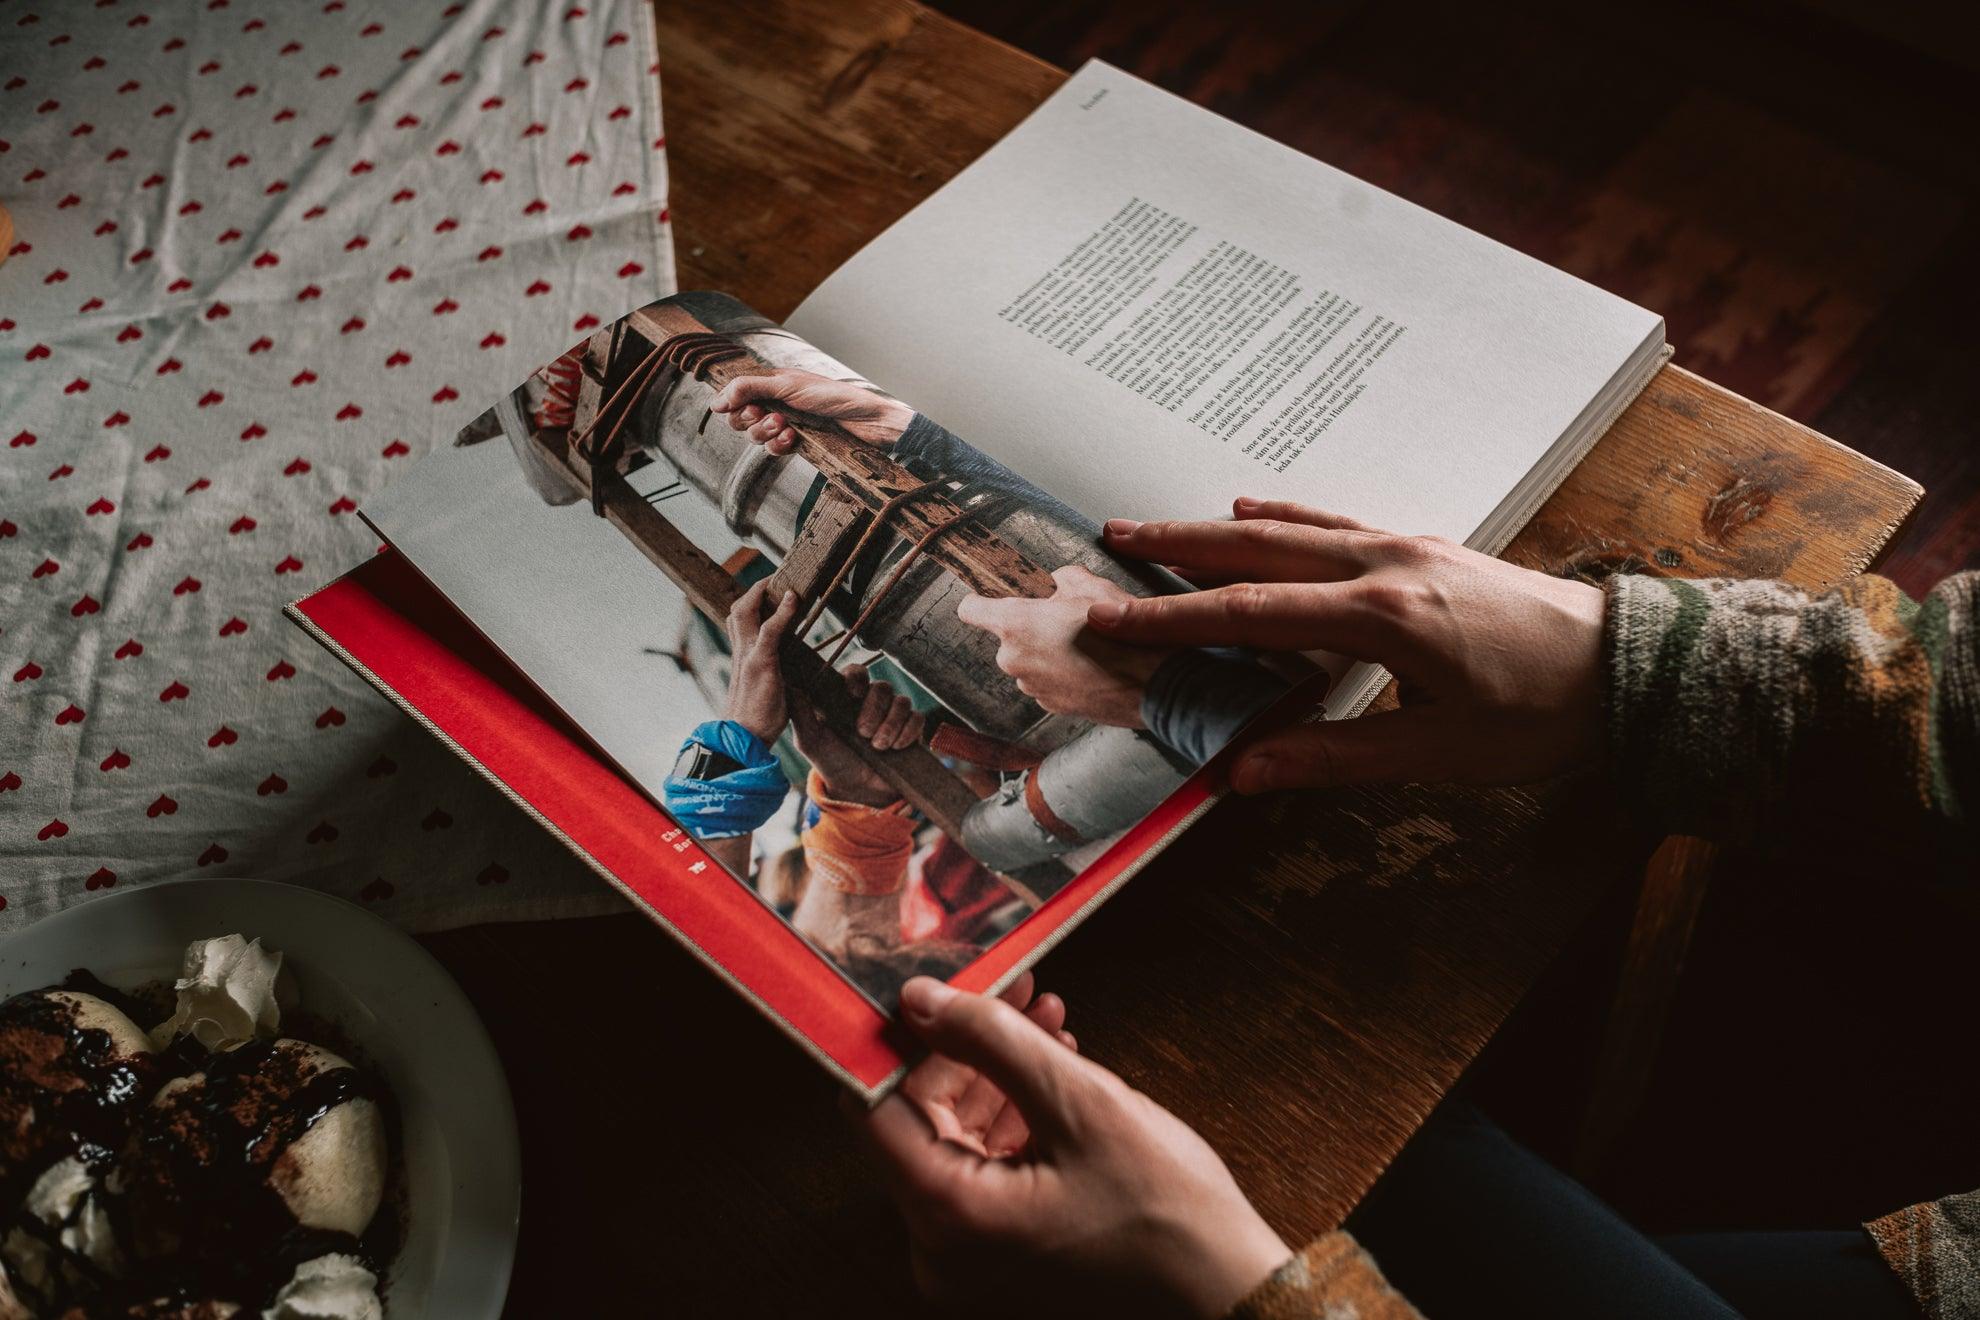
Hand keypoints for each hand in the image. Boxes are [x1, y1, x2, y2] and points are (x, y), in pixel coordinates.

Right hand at [710, 367, 914, 453]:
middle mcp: (775, 402)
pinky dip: (780, 445)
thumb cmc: (833, 396)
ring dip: (766, 433)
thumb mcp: (787, 386)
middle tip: (771, 416)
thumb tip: (715, 401)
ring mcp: (785, 423)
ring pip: (755, 436)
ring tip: (787, 426)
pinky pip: (773, 450)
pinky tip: (794, 439)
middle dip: (751, 420)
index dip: (733, 405)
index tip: (745, 407)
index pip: (736, 396)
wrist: (866, 422)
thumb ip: (749, 389)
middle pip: (740, 419)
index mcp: (771, 383)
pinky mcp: (796, 442)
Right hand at [722, 580, 800, 743]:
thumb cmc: (757, 721)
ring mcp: (748, 655)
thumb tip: (791, 676)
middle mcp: (741, 652)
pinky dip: (782, 611)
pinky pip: (770, 629)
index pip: (739, 621)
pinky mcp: (760, 663)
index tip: (769, 593)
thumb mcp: (766, 691)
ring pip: (746, 610)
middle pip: (738, 609)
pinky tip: (793, 599)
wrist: (743, 739)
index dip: (751, 603)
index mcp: (742, 658)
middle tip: (776, 580)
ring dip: (764, 592)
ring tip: (784, 583)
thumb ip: (773, 676)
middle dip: (755, 590)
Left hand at [789, 665, 925, 806]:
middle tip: (864, 733)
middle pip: (882, 687)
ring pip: (901, 702)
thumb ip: (800, 713)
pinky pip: (917, 718)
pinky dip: (908, 731)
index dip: (858, 678)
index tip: (853, 694)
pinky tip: (896, 746)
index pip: (857, 672)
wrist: (856, 790)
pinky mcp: (911, 728)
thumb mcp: (810, 740)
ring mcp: (893, 714)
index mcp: (848, 697)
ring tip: (879, 746)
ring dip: (891, 724)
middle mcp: (872, 701)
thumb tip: (790, 686)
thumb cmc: (831, 761)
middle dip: (874, 710)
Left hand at [851, 976, 1289, 1318]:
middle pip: (917, 1119)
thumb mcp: (1078, 1101)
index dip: (902, 1039)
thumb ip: (990, 1040)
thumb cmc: (1163, 1209)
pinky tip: (1052, 1066)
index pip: (875, 1108)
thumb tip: (919, 998)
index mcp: (948, 1215)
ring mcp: (967, 1253)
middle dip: (964, 1046)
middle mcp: (940, 1246)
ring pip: (954, 1135)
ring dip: (994, 1071)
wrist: (1223, 1284)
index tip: (934, 987)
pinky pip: (982, 1164)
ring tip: (1044, 1018)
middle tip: (1012, 990)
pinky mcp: (997, 1248)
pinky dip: (1011, 1113)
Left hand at [956, 567, 1171, 728]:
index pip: (971, 609)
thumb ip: (1064, 577)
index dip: (978, 600)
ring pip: (1030, 661)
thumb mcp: (1093, 586)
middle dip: (1031, 627)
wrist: (1150, 684)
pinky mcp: (1051, 706)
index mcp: (1015, 624)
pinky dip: (1062, 673)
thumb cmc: (1120, 632)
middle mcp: (1014, 659)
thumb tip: (1059, 579)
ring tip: (1085, 644)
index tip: (985, 598)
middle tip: (1065, 619)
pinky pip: (1048, 681)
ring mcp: (1032, 687)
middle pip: (1008, 637)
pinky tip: (1091, 665)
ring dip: (1047, 652)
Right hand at [1088, 497, 1605, 791]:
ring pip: (1289, 530)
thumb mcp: (1440, 756)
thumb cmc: (1543, 717)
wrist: (1627, 667)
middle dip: (1175, 549)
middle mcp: (1387, 566)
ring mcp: (1406, 547)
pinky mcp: (1424, 548)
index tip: (1112, 618)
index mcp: (1384, 617)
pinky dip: (1282, 519)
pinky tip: (1253, 512)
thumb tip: (1242, 773)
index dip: (1173, 619)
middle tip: (1107, 539)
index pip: (1251, 614)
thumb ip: (1335, 758)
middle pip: (1256, 551)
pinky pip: (1333, 523)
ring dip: (1216, 527)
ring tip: (1155, 527)